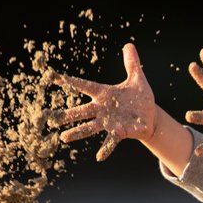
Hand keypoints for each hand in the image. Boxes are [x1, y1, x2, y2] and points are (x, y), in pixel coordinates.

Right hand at [57, 43, 157, 160]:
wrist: (150, 116)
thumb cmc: (140, 97)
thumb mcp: (138, 78)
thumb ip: (132, 63)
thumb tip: (129, 45)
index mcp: (104, 94)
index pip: (85, 85)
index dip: (71, 81)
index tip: (55, 78)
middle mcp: (103, 109)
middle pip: (82, 111)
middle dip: (68, 115)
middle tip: (52, 118)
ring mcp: (110, 122)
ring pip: (90, 127)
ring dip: (77, 132)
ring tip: (64, 138)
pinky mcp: (120, 132)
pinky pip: (111, 141)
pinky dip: (106, 149)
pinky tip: (99, 157)